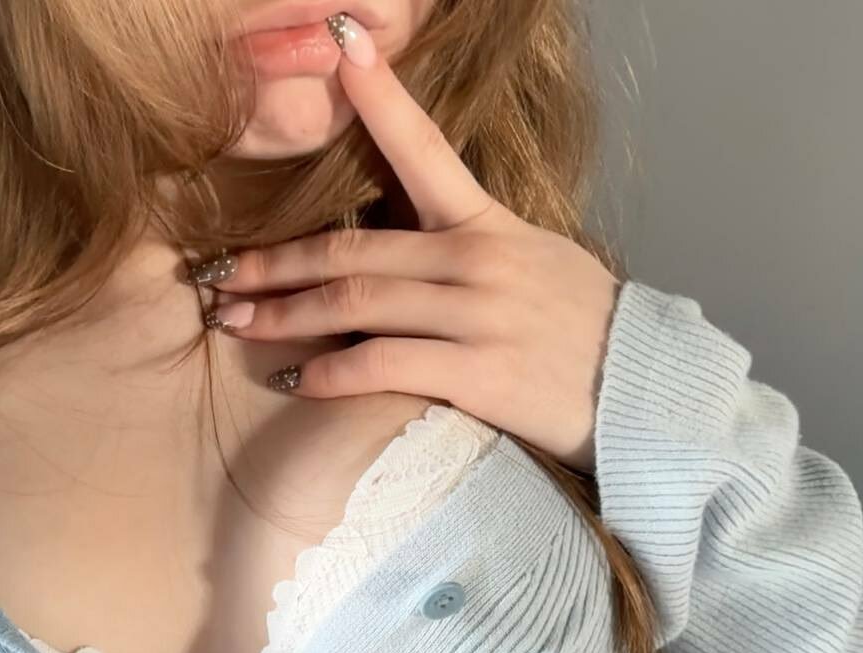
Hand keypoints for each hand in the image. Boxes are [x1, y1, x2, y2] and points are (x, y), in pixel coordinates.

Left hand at [202, 14, 621, 473]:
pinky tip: (294, 378)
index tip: (342, 46)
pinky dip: (330, 373)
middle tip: (218, 279)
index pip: (424, 149)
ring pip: (355, 302)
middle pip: (352, 249)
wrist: (644, 396)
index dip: (379, 98)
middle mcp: (477, 260)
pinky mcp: (479, 373)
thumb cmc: (583, 331)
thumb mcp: (534, 263)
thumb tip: (400, 248)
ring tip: (234, 323)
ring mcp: (478, 315)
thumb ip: (466, 247)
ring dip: (282, 315)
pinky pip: (383, 365)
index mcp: (488, 223)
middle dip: (273, 264)